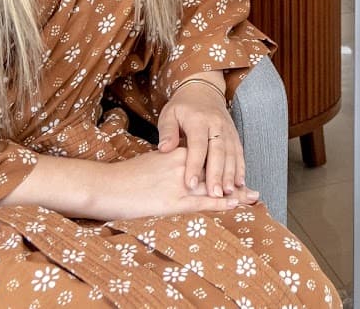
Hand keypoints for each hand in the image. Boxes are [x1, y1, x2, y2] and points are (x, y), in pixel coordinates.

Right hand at [84, 146, 257, 221]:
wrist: (104, 185)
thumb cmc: (124, 176)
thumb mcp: (151, 163)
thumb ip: (169, 164)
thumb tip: (179, 170)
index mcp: (176, 154)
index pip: (208, 160)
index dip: (226, 168)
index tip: (239, 175)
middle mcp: (182, 165)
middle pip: (216, 173)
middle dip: (236, 182)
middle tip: (254, 191)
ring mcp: (178, 183)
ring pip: (214, 188)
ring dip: (235, 194)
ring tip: (253, 199)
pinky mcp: (172, 201)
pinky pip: (201, 202)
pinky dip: (219, 204)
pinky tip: (233, 206)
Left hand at [158, 76, 246, 198]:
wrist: (203, 91)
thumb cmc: (182, 107)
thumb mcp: (169, 115)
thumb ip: (167, 132)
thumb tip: (164, 149)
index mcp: (198, 120)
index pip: (197, 145)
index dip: (194, 165)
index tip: (191, 184)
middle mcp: (216, 125)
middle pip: (218, 152)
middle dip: (217, 174)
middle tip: (214, 195)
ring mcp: (228, 129)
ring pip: (231, 153)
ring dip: (231, 174)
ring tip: (228, 192)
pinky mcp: (234, 134)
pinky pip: (239, 152)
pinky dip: (240, 168)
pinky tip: (239, 183)